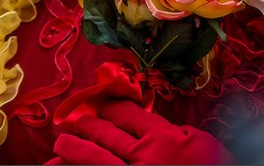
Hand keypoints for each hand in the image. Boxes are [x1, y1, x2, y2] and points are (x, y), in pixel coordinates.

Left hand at [48, 99, 230, 165]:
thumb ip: (175, 133)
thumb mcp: (202, 145)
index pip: (126, 114)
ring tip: (60, 146)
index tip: (101, 105)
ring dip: (72, 150)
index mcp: (164, 139)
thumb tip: (153, 126)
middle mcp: (144, 158)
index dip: (109, 107)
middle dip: (85, 126)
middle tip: (72, 122)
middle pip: (103, 134)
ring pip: (93, 158)